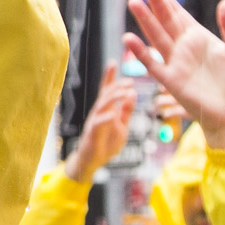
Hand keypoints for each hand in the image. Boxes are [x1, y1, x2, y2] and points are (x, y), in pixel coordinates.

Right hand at [63, 66, 138, 181]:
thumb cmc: (106, 143)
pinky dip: (105, 118)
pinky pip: (97, 123)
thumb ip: (126, 111)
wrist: (93, 161)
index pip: (107, 90)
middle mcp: (99, 112)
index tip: (113, 62)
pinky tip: (113, 114)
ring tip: (126, 92)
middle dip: (117, 85)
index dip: (109, 76)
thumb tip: (132, 93)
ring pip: (102, 105)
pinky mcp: (91, 133)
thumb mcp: (122, 126)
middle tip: (130, 81)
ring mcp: (94, 122)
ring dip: (113, 98)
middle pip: (105, 94)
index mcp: (106, 110)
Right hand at [125, 0, 224, 150]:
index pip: (179, 14)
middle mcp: (184, 47)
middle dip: (155, 3)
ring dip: (145, 20)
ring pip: (156, 36)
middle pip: (165, 20)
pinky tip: (129, 38)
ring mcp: (175, 63)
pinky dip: (140, 52)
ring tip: (133, 2)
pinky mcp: (171, 80)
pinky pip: (152, 64)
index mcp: (199, 37)